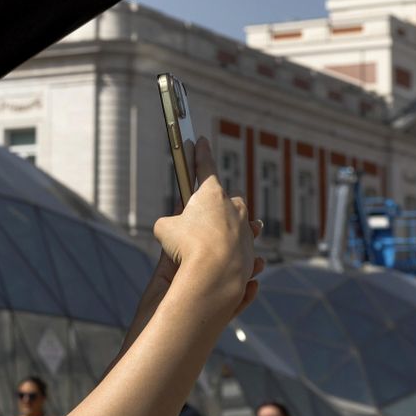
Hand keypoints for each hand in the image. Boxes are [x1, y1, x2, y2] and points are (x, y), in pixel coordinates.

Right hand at [153, 139, 262, 313]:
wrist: (215, 275)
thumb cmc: (188, 246)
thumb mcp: (164, 229)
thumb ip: (169, 223)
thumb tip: (173, 230)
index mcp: (211, 194)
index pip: (205, 167)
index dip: (200, 153)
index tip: (201, 141)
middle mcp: (233, 207)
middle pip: (226, 198)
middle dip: (216, 203)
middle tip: (201, 215)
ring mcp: (246, 229)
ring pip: (240, 223)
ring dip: (230, 227)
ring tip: (215, 240)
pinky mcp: (251, 252)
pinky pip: (243, 248)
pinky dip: (234, 253)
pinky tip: (223, 261)